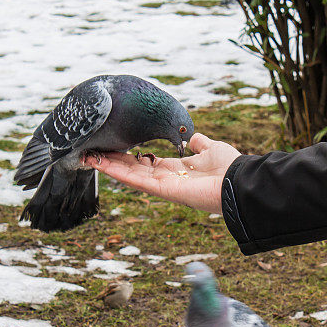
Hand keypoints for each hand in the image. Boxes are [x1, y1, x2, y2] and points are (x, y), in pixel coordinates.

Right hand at [85, 133, 240, 213]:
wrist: (239, 181)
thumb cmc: (229, 167)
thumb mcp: (211, 148)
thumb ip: (198, 143)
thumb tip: (192, 137)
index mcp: (175, 169)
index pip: (145, 163)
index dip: (128, 156)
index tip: (111, 148)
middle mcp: (165, 179)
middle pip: (132, 169)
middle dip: (111, 161)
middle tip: (90, 152)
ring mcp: (162, 186)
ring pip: (129, 175)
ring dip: (108, 166)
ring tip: (88, 157)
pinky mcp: (163, 190)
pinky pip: (136, 180)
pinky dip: (117, 171)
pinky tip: (101, 163)